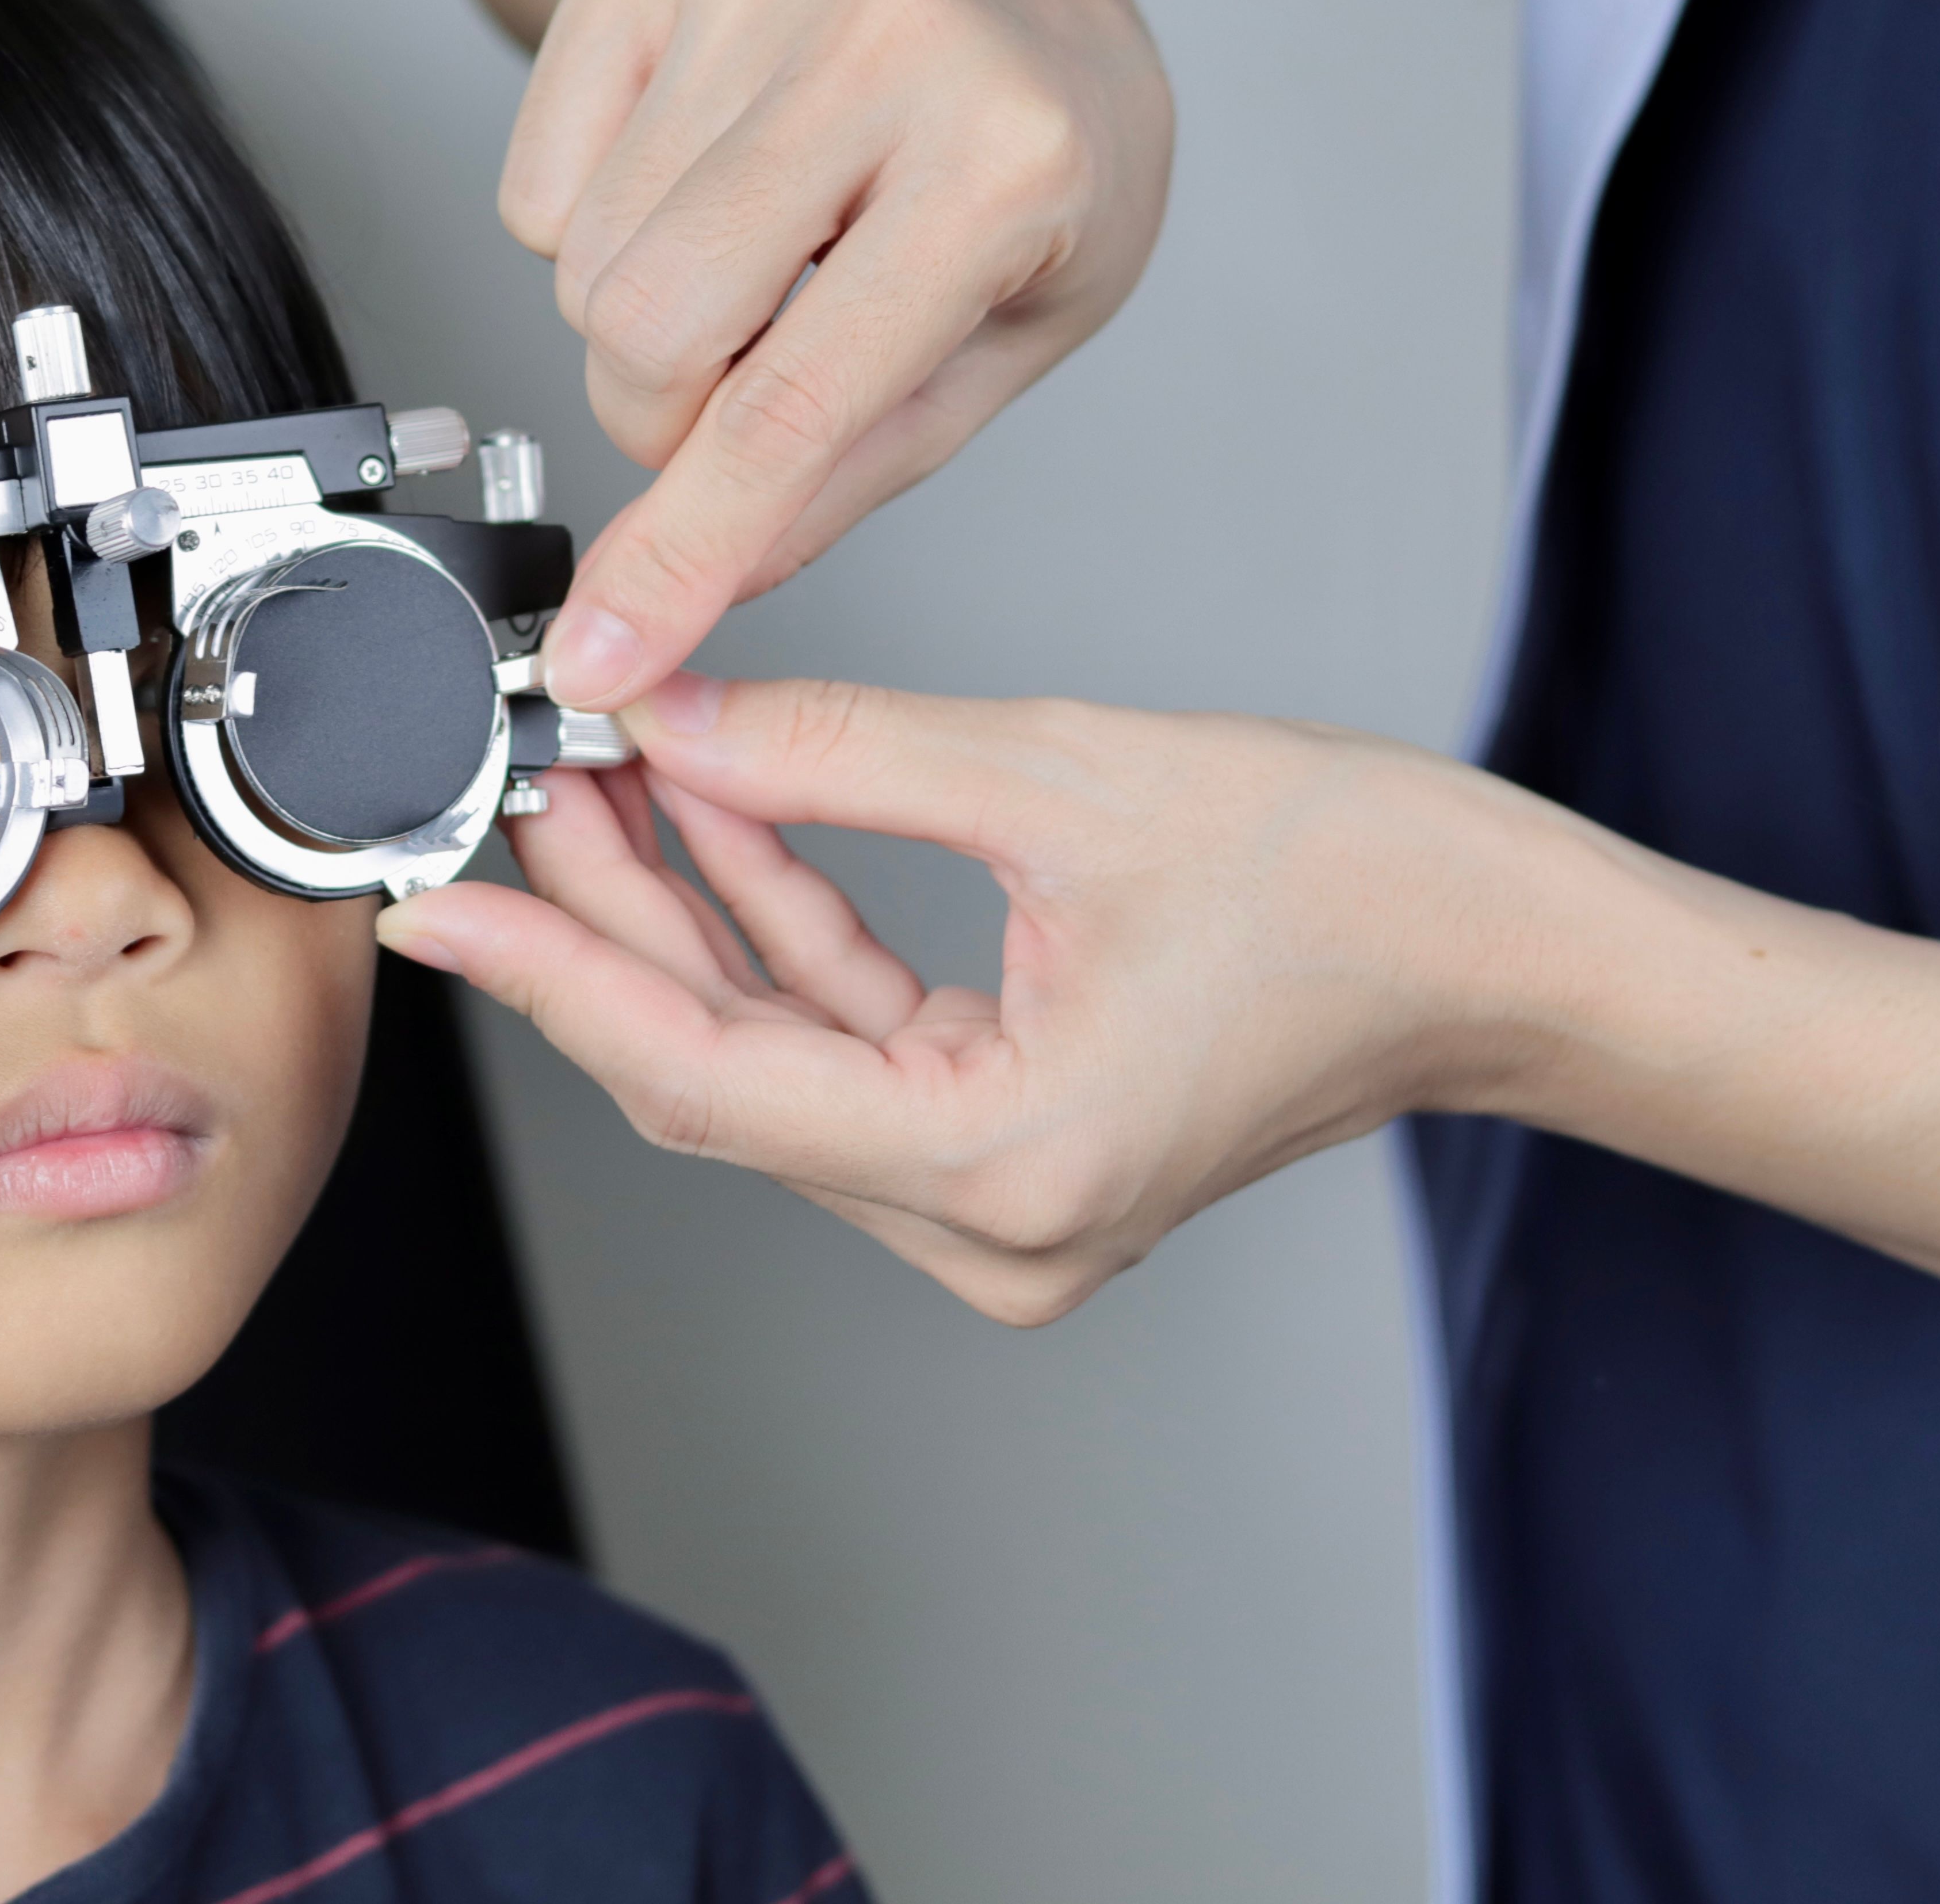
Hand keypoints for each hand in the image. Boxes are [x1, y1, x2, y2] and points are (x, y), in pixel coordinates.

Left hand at [374, 674, 1552, 1322]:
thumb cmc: (1359, 883)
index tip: (435, 911)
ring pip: (770, 1051)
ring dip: (684, 913)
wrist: (1504, 949)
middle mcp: (991, 1223)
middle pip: (718, 1069)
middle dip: (607, 922)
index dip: (551, 979)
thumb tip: (664, 717)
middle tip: (513, 789)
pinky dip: (776, 929)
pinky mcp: (1007, 1145)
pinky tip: (712, 812)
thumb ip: (832, 754)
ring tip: (600, 770)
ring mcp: (999, 1200)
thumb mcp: (1061, 775)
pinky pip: (845, 1040)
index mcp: (1006, 1167)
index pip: (703, 1073)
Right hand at [516, 0, 1171, 709]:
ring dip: (642, 320)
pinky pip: (536, 186)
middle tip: (745, 390)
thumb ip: (862, 465)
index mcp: (1003, 152)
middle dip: (663, 416)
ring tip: (751, 264)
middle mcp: (876, 37)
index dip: (683, 551)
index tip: (603, 654)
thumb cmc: (1032, 142)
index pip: (792, 403)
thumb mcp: (1021, 327)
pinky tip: (695, 187)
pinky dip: (592, 227)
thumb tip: (700, 583)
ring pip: (580, 265)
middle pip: (645, 327)